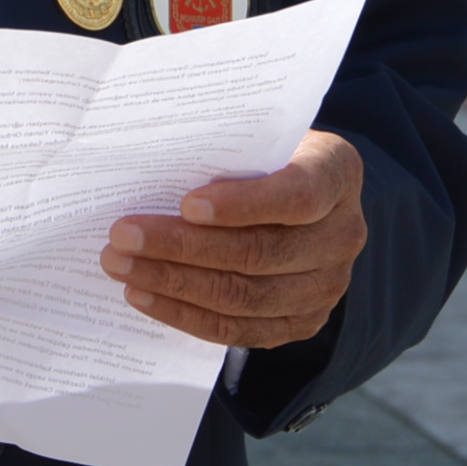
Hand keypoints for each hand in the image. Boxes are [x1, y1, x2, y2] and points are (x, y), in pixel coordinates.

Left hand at [99, 130, 365, 347]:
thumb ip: (227, 149)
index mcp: (338, 172)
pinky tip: (144, 297)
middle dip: (181, 247)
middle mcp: (344, 234)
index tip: (185, 204)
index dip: (243, 204)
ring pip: (245, 297)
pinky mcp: (303, 322)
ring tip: (122, 266)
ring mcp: (327, 286)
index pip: (297, 195)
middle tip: (123, 235)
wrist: (306, 193)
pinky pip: (240, 331)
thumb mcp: (261, 134)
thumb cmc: (269, 153)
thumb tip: (153, 171)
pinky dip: (186, 315)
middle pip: (260, 252)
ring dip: (173, 284)